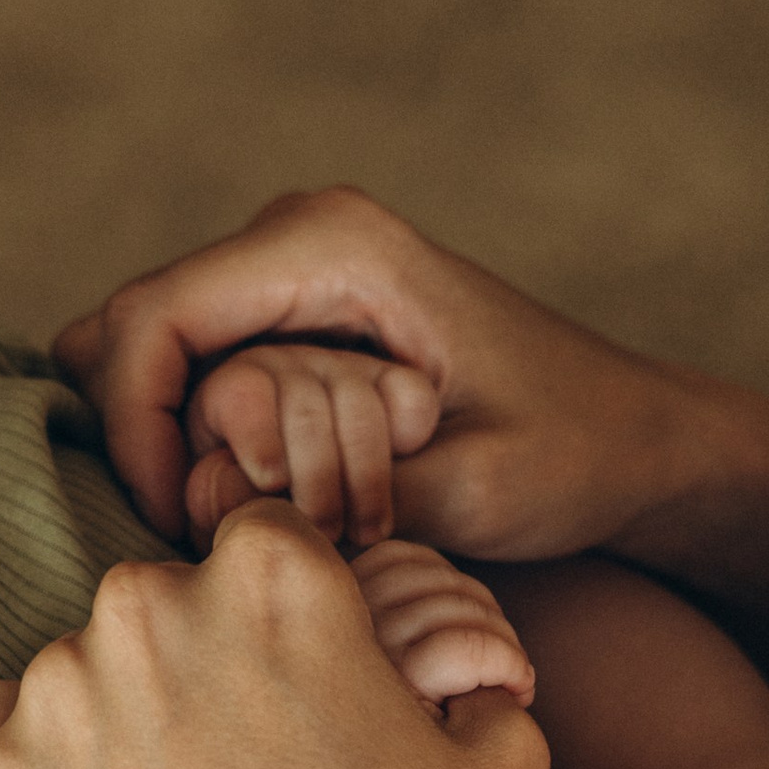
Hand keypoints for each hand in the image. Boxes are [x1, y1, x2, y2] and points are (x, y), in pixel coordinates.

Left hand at [0, 499, 547, 768]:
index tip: (294, 700)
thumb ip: (470, 678)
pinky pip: (6, 745)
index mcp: (277, 579)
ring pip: (81, 677)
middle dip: (198, 672)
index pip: (261, 547)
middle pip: (163, 606)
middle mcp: (150, 609)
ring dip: (119, 730)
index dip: (285, 623)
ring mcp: (57, 698)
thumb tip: (455, 672)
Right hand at [57, 184, 687, 561]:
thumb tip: (212, 498)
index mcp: (335, 242)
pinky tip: (237, 507)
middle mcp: (297, 236)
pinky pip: (193, 370)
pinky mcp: (294, 318)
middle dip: (139, 436)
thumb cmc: (574, 455)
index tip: (172, 519)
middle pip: (131, 327)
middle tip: (191, 532)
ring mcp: (290, 274)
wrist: (638, 436)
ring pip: (152, 352)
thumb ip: (345, 490)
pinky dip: (188, 438)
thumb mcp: (476, 489)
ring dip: (165, 441)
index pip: (156, 316)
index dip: (133, 425)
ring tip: (220, 525)